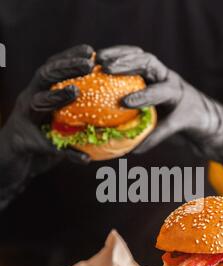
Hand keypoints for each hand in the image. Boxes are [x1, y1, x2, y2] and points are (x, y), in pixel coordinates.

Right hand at [0, 44, 94, 208]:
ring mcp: (24, 119)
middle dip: (65, 67)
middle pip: (44, 76)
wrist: (18, 164)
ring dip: (57, 96)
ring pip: (38, 102)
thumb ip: (79, 115)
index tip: (90, 51)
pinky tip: (85, 159)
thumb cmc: (44, 140)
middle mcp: (30, 100)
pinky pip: (48, 145)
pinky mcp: (25, 141)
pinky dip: (68, 153)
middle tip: (88, 64)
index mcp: (39, 92)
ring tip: (75, 91)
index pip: (53, 68)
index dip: (70, 57)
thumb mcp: (60, 122)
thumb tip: (112, 114)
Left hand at [97, 46, 222, 172]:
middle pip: (148, 62)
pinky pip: (169, 127)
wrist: (210, 129)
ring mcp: (182, 96)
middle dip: (126, 62)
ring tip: (124, 102)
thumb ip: (132, 111)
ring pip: (163, 89)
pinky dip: (153, 138)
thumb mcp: (152, 110)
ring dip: (143, 94)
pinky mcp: (190, 117)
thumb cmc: (174, 119)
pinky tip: (137, 149)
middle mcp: (169, 80)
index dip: (118, 53)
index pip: (137, 55)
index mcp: (158, 76)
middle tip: (105, 67)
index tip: (97, 56)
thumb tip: (100, 126)